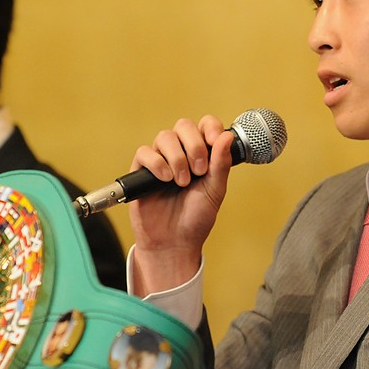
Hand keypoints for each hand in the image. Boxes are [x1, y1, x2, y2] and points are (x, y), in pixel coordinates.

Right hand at [129, 115, 234, 295]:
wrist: (174, 242)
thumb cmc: (196, 218)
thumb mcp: (215, 190)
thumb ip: (221, 163)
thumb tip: (227, 136)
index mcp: (201, 154)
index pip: (204, 125)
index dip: (210, 127)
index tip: (214, 141)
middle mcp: (181, 153)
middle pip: (183, 126)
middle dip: (194, 145)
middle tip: (199, 171)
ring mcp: (161, 160)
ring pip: (164, 136)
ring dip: (177, 158)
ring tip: (182, 182)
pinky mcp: (141, 171)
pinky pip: (145, 152)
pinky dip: (157, 163)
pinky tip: (165, 180)